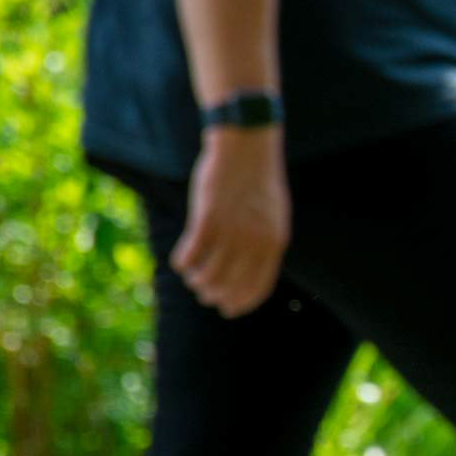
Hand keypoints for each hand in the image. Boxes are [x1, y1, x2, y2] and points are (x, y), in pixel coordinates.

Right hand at [170, 127, 290, 317]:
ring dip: (196, 280)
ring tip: (192, 276)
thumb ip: (266, 241)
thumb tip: (252, 271)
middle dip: (214, 295)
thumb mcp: (273, 214)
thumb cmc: (258, 180)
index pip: (258, 288)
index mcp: (274, 242)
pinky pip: (188, 256)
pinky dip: (182, 263)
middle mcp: (254, 242)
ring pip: (206, 276)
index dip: (241, 303)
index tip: (228, 310)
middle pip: (229, 287)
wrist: (247, 145)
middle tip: (204, 293)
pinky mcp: (206, 220)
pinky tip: (181, 260)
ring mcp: (230, 232)